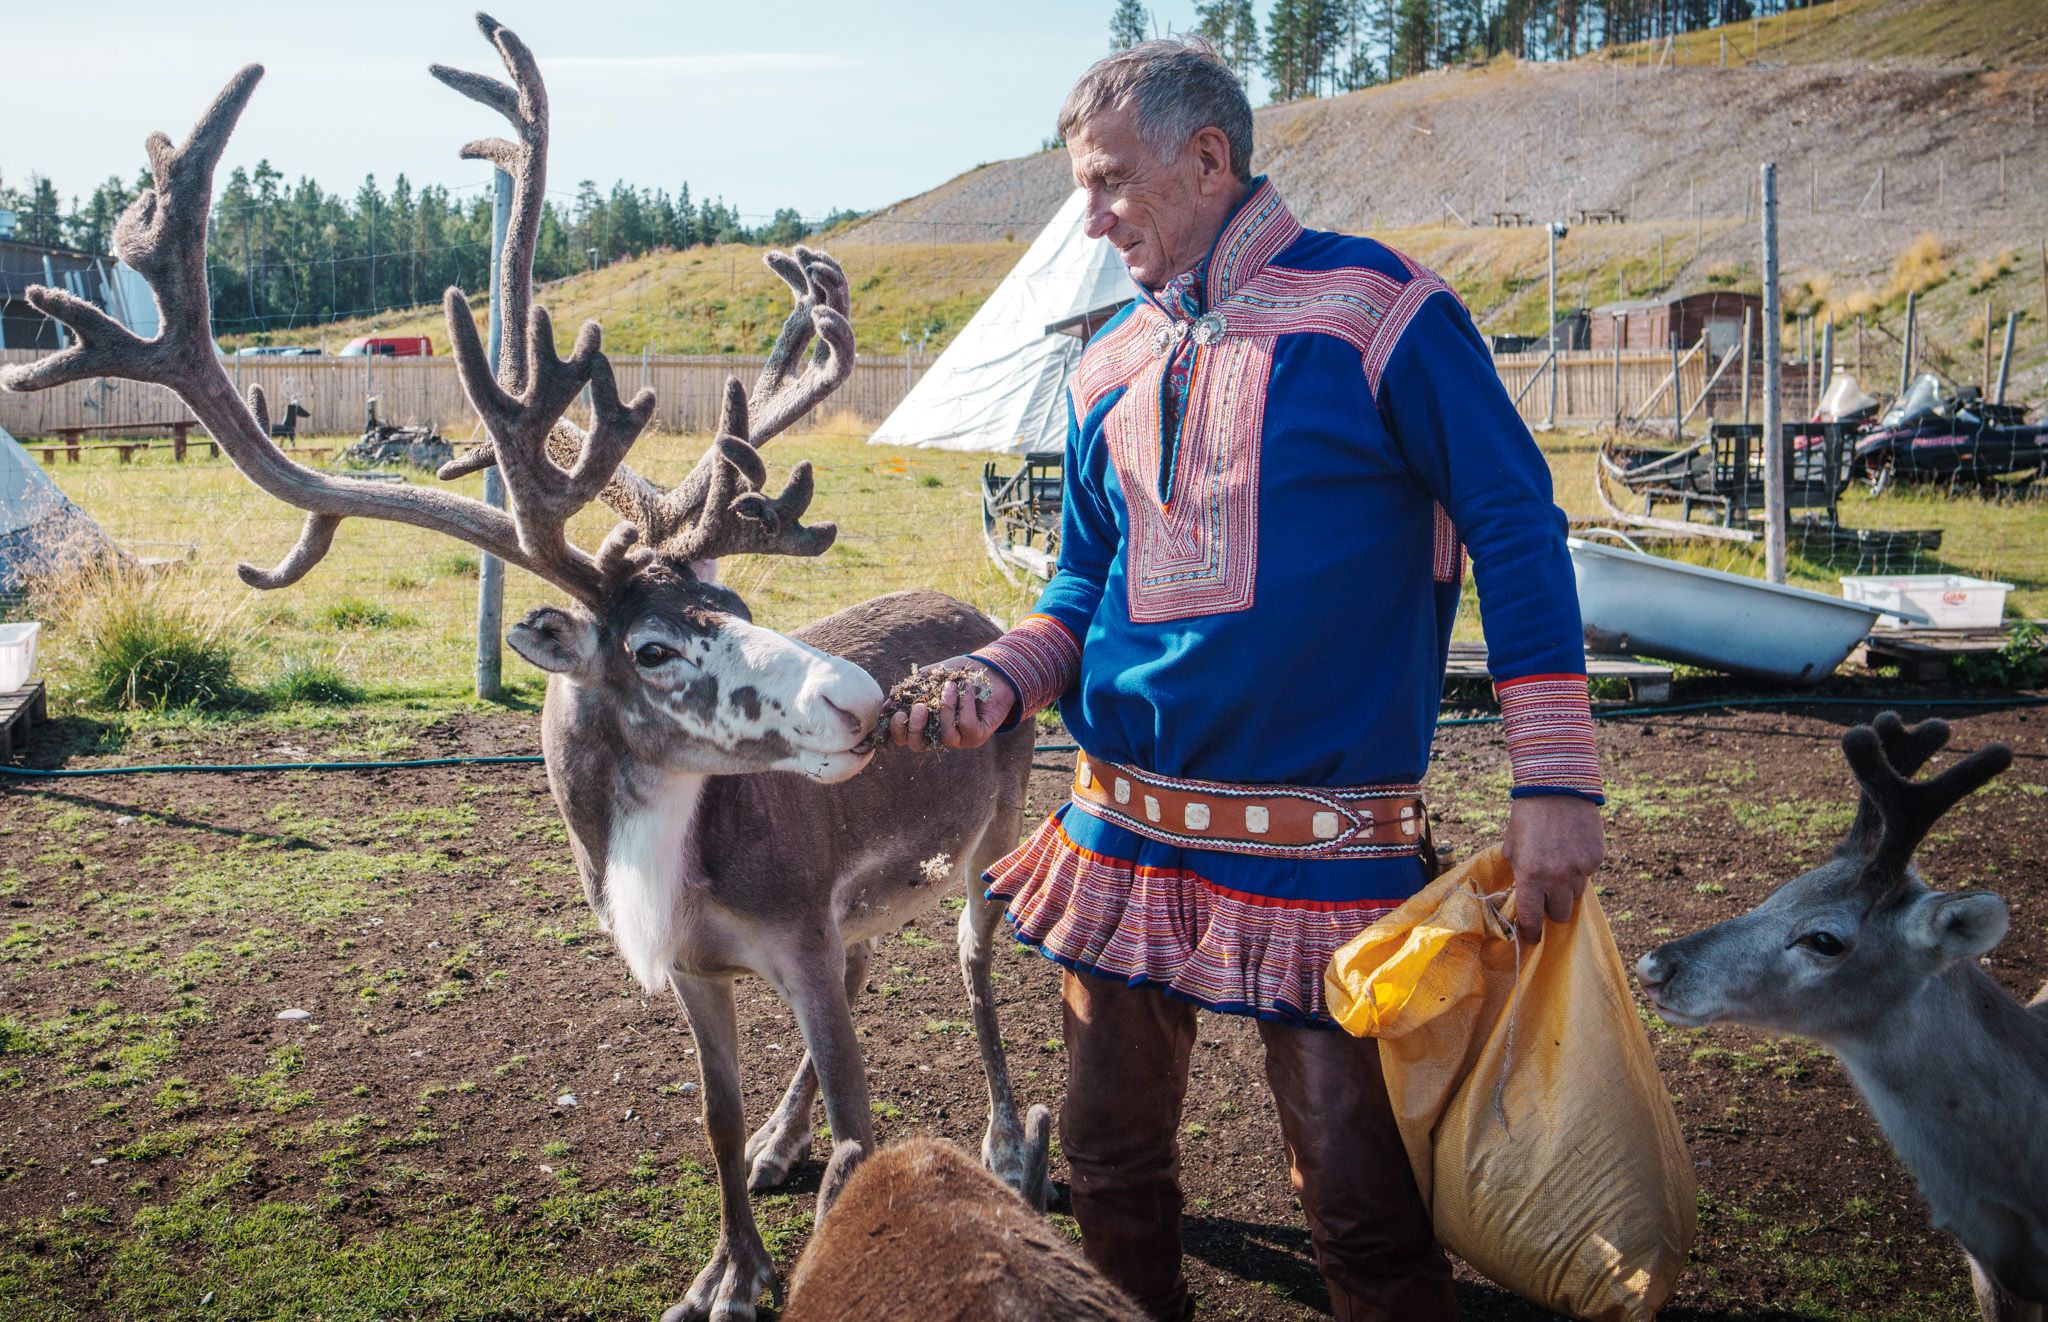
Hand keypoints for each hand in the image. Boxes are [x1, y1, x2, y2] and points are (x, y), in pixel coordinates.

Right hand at [886, 657, 1016, 751]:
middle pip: (918, 746)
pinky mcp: (978, 736)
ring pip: (945, 735)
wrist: (991, 670)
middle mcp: (939, 734)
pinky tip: (967, 687)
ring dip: (946, 709)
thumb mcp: (931, 677)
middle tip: (920, 707)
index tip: (898, 712)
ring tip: (949, 686)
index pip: (904, 737)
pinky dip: (965, 703)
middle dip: (915, 728)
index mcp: (924, 723)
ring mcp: (959, 738)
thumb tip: (888, 701)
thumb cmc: (959, 675)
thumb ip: (911, 689)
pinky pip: (966, 724)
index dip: (897, 729)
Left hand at [1500, 794, 1604, 944]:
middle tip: (1545, 897)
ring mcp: (1581, 869)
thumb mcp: (1511, 848)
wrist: (1557, 787)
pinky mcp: (1596, 859)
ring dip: (1566, 890)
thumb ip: (1518, 874)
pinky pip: (1588, 876)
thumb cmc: (1527, 817)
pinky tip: (1570, 851)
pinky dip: (1579, 871)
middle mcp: (1558, 878)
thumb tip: (1521, 896)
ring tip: (1557, 867)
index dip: (1531, 932)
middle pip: (1560, 915)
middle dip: (1551, 909)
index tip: (1532, 937)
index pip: (1532, 919)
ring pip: (1576, 896)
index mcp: (1531, 876)